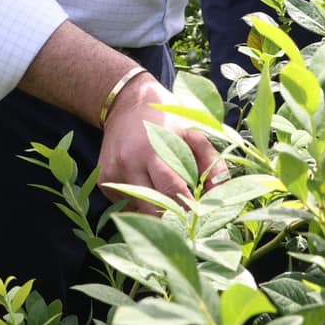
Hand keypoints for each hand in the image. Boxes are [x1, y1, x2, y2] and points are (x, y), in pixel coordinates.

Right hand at [97, 72, 224, 208]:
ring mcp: (113, 173)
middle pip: (152, 207)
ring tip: (171, 206)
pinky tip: (149, 189)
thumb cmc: (166, 118)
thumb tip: (221, 195)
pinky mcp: (103, 180)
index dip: (188, 209)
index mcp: (152, 149)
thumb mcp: (193, 132)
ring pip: (139, 210)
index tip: (202, 219)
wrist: (127, 102)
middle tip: (190, 223)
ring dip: (156, 213)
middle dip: (173, 219)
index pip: (171, 190)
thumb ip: (211, 163)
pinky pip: (126, 204)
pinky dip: (141, 204)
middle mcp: (128, 163)